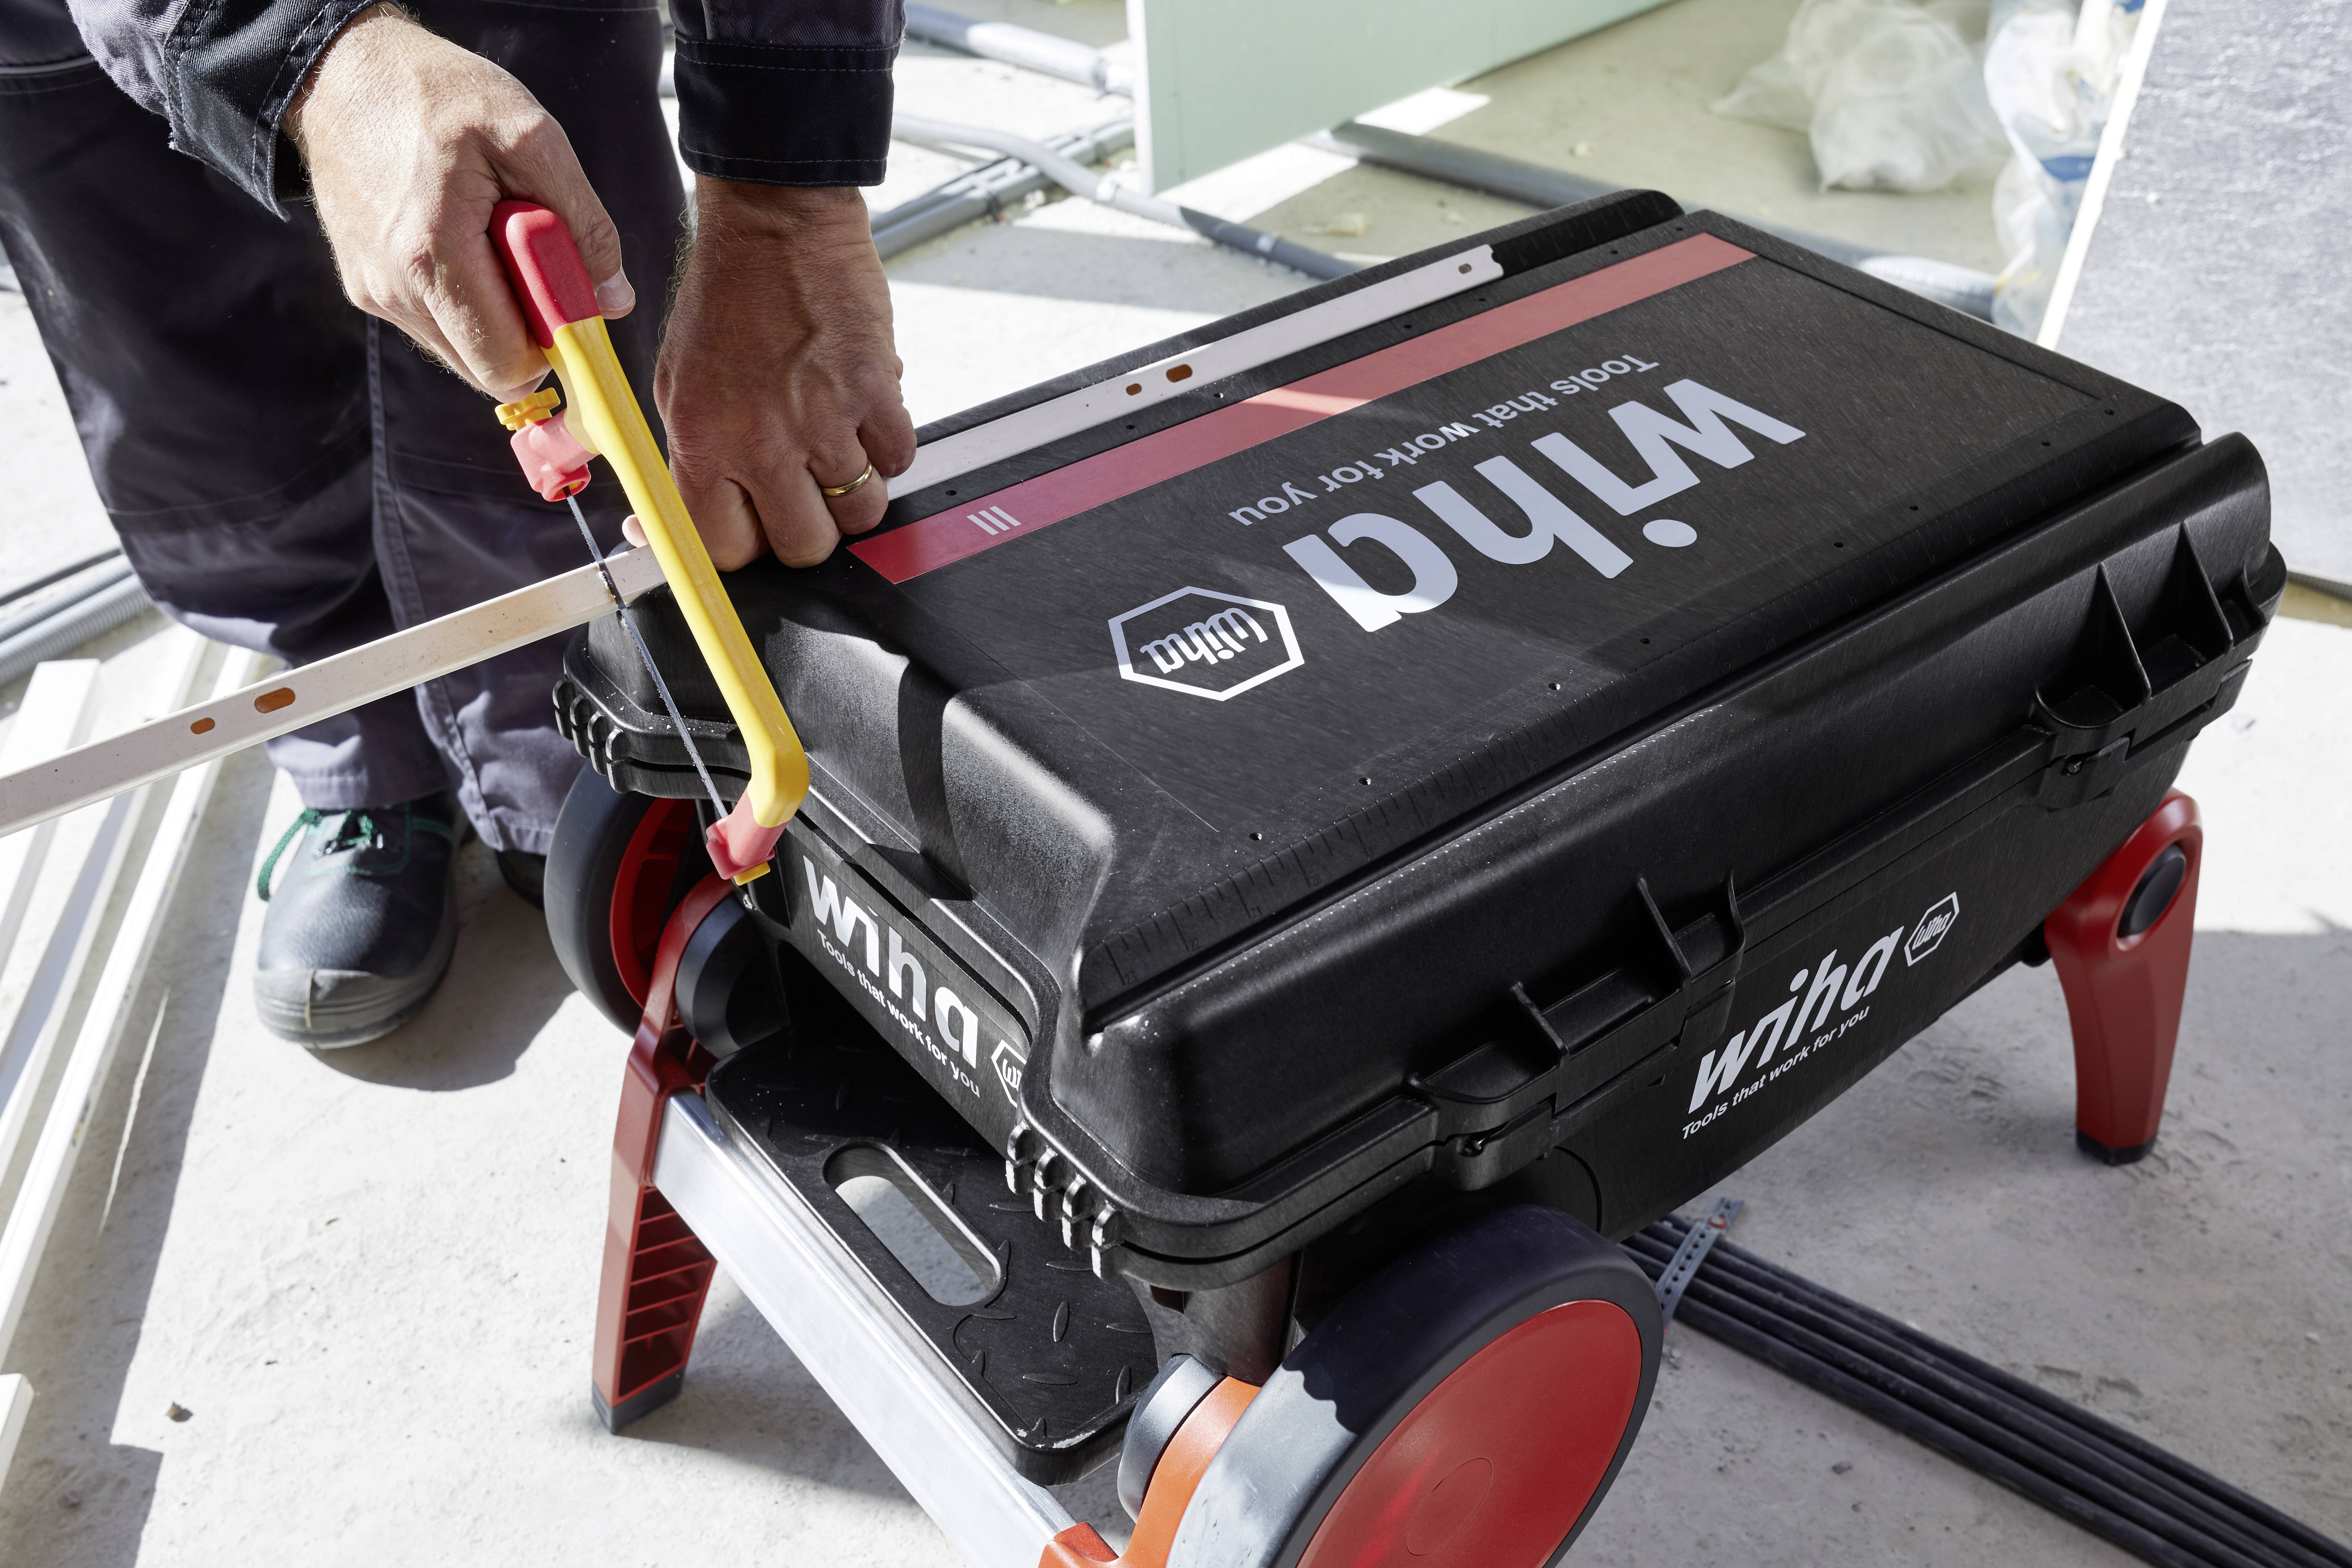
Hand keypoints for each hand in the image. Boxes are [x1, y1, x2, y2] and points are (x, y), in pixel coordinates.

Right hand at [288, 4, 632, 397]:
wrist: (344, 70)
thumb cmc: (437, 92)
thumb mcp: (532, 136)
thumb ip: (584, 223)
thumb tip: (614, 301)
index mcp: (431, 258)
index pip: (506, 366)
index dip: (553, 345)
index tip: (568, 295)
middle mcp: (393, 290)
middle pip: (488, 367)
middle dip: (527, 325)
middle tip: (530, 253)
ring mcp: (374, 292)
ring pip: (463, 347)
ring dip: (495, 305)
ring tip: (489, 231)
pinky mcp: (366, 286)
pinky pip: (437, 320)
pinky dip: (464, 292)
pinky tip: (460, 233)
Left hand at [654, 179, 915, 568]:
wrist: (775, 224)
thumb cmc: (725, 299)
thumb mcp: (677, 384)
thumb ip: (687, 460)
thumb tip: (680, 528)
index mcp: (704, 441)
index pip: (728, 550)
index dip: (748, 547)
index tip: (757, 528)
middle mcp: (764, 440)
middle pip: (806, 547)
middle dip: (810, 529)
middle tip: (805, 493)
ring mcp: (826, 419)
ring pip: (861, 512)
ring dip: (854, 491)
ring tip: (838, 449)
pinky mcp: (876, 392)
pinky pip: (898, 461)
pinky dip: (888, 449)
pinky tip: (865, 418)